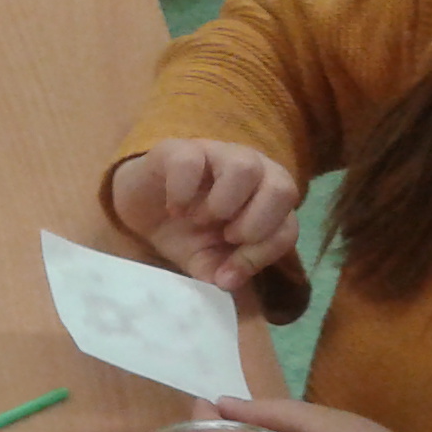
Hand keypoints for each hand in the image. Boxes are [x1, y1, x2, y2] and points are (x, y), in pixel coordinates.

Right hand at [108, 140, 300, 292]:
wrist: (143, 210)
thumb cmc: (185, 232)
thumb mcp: (207, 261)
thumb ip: (224, 273)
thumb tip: (228, 283)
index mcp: (267, 199)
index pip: (288, 227)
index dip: (260, 255)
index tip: (227, 275)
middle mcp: (253, 170)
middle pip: (284, 187)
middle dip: (256, 224)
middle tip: (227, 237)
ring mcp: (218, 153)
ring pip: (245, 167)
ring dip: (223, 204)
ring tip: (199, 219)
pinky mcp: (180, 149)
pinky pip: (191, 162)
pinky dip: (182, 192)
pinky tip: (174, 208)